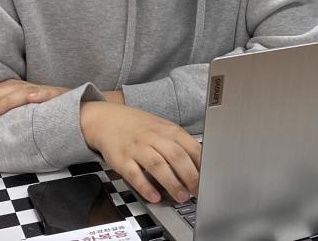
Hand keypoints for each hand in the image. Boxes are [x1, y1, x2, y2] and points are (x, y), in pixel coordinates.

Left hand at [0, 80, 123, 116]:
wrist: (93, 114)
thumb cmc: (65, 117)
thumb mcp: (40, 114)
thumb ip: (25, 117)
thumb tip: (4, 129)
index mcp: (32, 92)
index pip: (7, 88)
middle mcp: (38, 90)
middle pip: (11, 89)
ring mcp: (50, 93)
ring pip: (25, 92)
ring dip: (8, 100)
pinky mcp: (63, 98)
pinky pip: (50, 95)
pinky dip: (40, 96)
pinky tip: (30, 98)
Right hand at [81, 101, 200, 203]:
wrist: (108, 120)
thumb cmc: (141, 127)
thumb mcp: (164, 129)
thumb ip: (180, 145)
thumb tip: (201, 166)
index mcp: (169, 130)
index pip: (191, 147)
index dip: (201, 165)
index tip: (208, 180)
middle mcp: (154, 138)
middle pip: (176, 156)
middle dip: (190, 176)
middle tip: (197, 192)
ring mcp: (137, 148)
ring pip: (157, 165)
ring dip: (172, 183)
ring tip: (181, 197)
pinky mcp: (121, 160)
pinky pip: (135, 175)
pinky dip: (146, 187)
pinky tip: (155, 197)